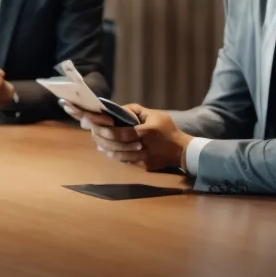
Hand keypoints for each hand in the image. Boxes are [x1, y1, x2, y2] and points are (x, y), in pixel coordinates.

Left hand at [62, 102, 188, 172]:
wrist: (183, 151)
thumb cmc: (168, 129)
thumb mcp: (155, 114)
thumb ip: (136, 110)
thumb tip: (118, 109)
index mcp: (147, 132)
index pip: (123, 133)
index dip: (107, 131)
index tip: (94, 127)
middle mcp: (144, 146)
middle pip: (117, 145)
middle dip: (102, 139)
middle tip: (92, 133)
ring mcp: (144, 158)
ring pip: (120, 156)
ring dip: (106, 149)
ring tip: (98, 143)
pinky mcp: (145, 166)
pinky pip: (126, 161)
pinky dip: (116, 156)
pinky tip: (109, 151)